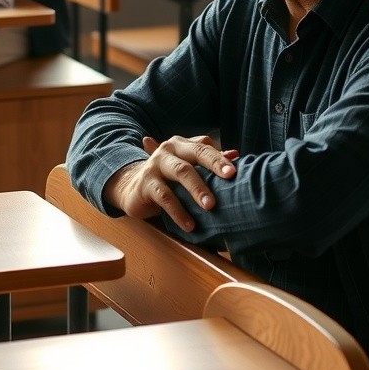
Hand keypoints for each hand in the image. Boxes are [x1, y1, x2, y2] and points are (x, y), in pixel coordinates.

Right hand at [104, 134, 238, 232]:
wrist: (132, 189)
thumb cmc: (167, 180)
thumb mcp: (187, 170)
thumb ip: (208, 162)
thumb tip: (235, 154)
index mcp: (182, 144)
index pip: (205, 146)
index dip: (221, 157)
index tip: (236, 171)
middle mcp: (169, 149)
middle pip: (196, 153)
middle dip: (214, 165)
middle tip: (231, 178)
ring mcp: (155, 164)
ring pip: (181, 171)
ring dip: (198, 189)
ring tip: (211, 207)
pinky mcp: (145, 183)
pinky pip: (165, 196)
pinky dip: (178, 211)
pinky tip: (190, 225)